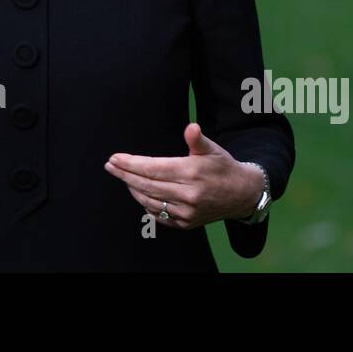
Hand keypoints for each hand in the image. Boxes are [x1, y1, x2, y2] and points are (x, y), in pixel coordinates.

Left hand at [103, 123, 262, 229]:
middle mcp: (187, 195)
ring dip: (133, 189)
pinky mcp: (186, 223)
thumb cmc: (223, 167)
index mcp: (191, 173)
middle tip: (110, 166)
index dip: (131, 164)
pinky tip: (139, 192)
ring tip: (122, 176)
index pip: (152, 168)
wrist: (242, 194)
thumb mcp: (213, 149)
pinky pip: (159, 215)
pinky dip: (145, 204)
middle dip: (125, 175)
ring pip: (150, 201)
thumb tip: (191, 128)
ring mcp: (186, 212)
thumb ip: (197, 139)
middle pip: (146, 185)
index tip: (115, 158)